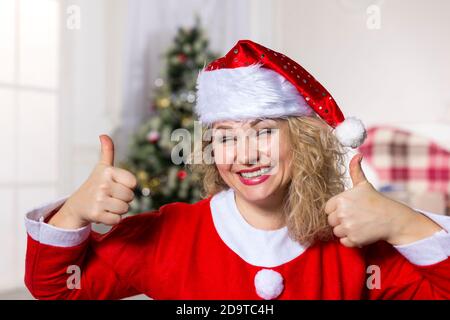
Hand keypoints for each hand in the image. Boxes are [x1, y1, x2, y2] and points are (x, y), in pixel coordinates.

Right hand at [49, 135, 136, 228]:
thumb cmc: (95, 184)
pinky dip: (112, 219)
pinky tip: (103, 213)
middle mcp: (102, 184)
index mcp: (107, 171)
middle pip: (130, 197)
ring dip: (118, 210)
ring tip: (107, 204)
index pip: (133, 183)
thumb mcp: (102, 167)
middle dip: (123, 199)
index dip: (128, 186)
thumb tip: (103, 135)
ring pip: (125, 209)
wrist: (77, 205)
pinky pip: (117, 220)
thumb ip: (107, 151)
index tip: (116, 185)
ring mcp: (98, 200)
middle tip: (110, 197)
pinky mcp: (96, 215)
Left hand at [324, 154, 441, 247]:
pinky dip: (351, 240)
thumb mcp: (363, 184)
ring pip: (336, 232)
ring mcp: (348, 227)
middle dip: (340, 221)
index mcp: (341, 199)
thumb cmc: (375, 201)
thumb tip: (357, 154)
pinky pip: (343, 242)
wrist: (392, 218)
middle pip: (330, 222)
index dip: (336, 210)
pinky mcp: (354, 239)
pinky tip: (361, 232)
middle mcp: (342, 213)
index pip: (327, 209)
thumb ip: (355, 170)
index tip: (349, 209)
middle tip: (355, 217)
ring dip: (345, 231)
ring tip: (359, 224)